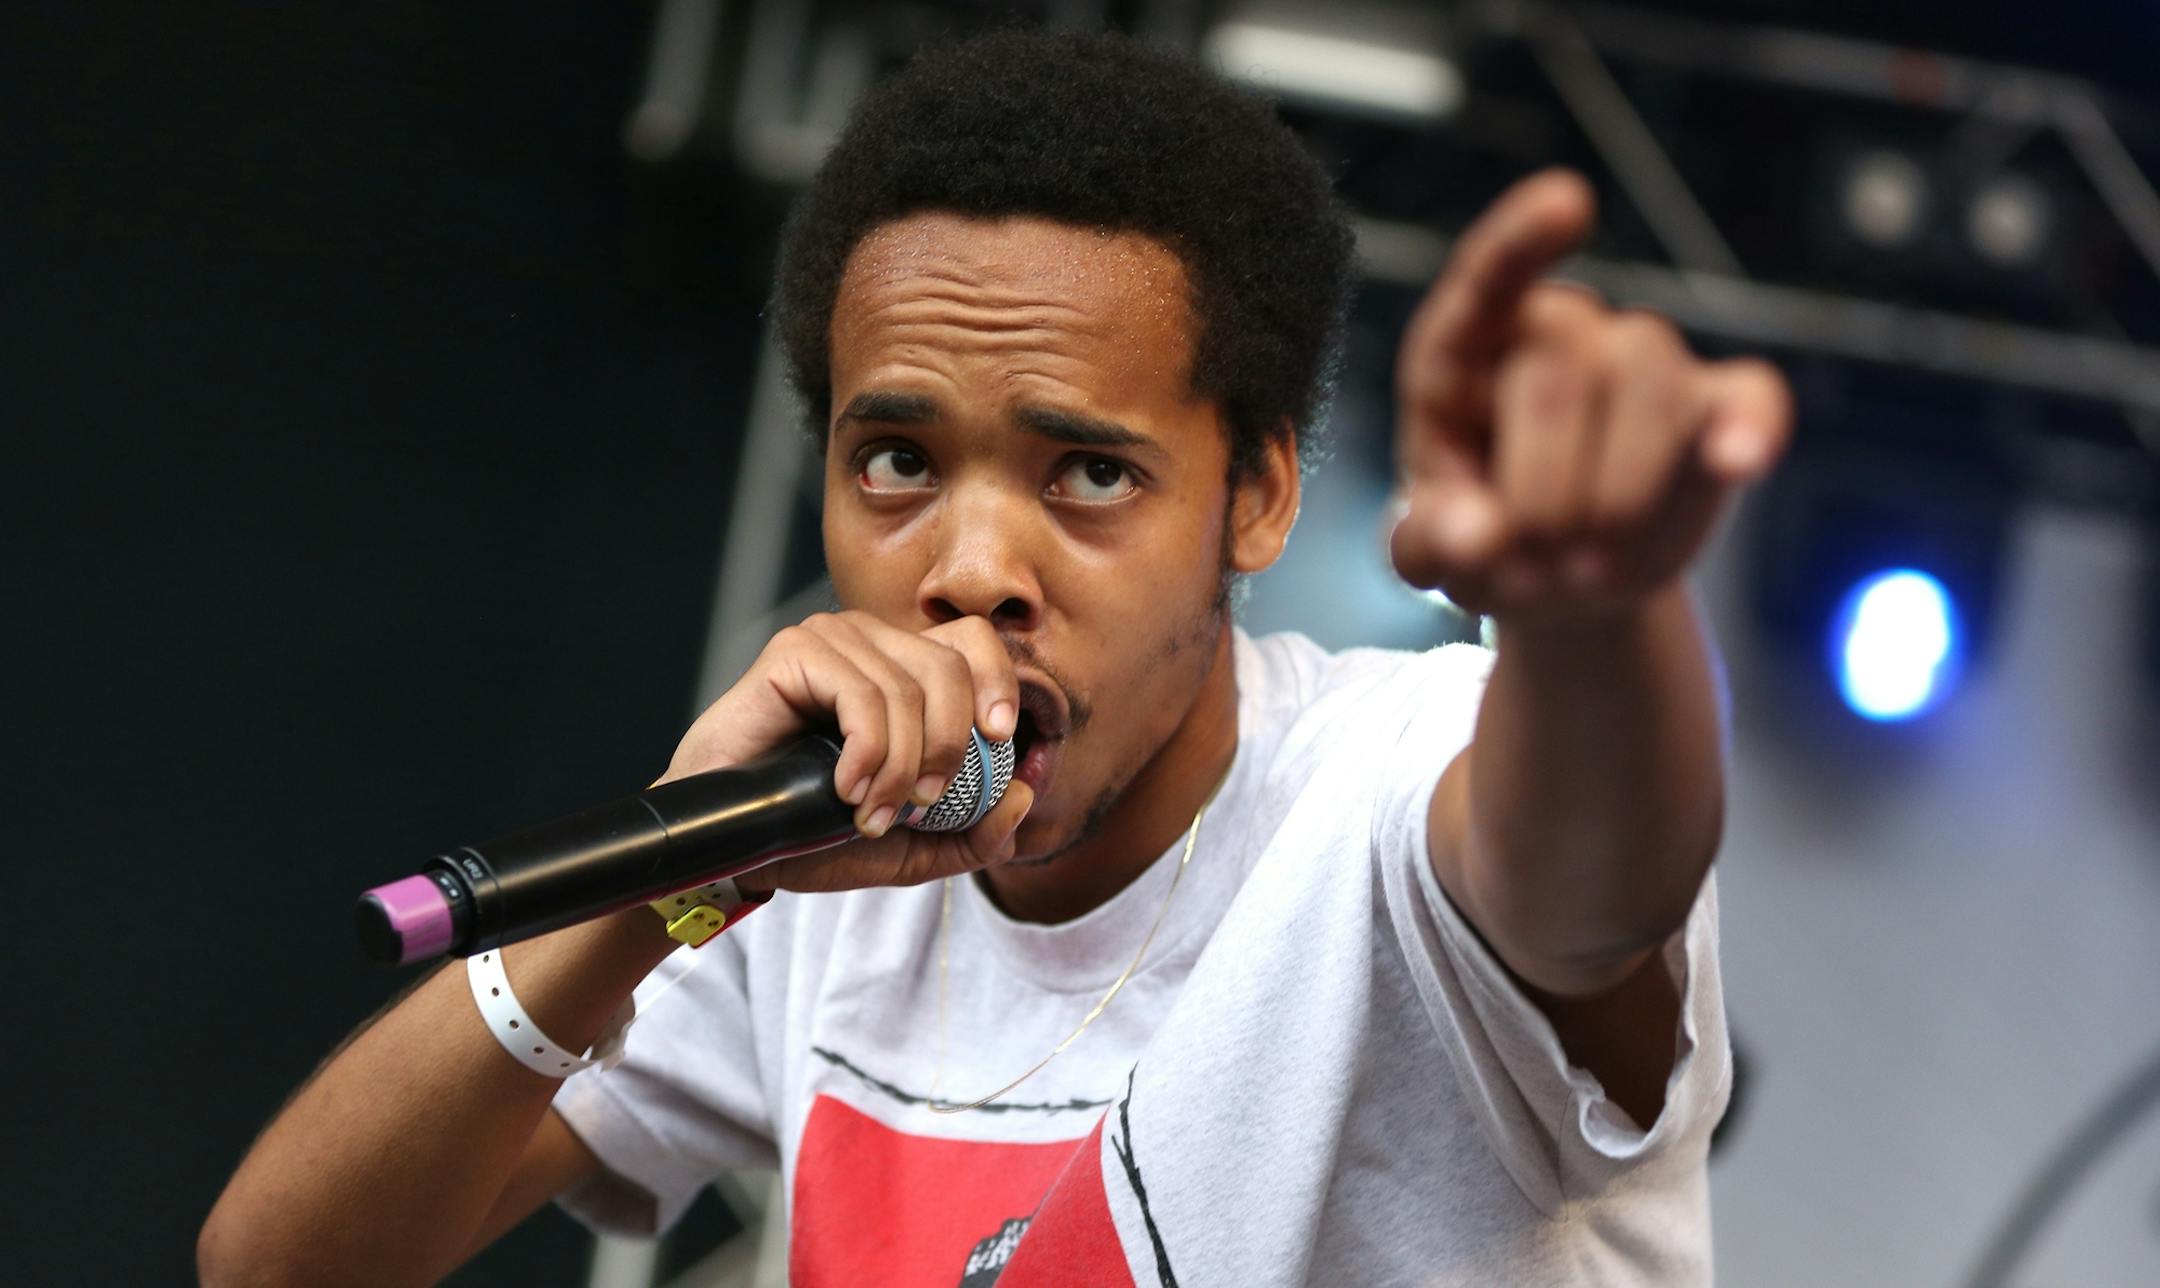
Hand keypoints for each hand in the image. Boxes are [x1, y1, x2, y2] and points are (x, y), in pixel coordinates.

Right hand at [657, 612, 1033, 893]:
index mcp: (906, 669)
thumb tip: (1024, 796)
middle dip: (948, 747)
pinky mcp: (794, 653)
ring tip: (870, 811)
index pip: (974, 641)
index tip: (999, 740)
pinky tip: (844, 790)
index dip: (998, 683)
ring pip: (908, 690)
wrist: (737, 847)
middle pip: (950, 667)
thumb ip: (975, 833)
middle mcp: (872, 642)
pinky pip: (862, 695)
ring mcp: (832, 640)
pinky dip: (867, 754)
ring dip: (900, 768)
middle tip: (921, 804)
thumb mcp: (914, 847)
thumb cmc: (816, 833)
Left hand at [1389, 169, 1793, 623]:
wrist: (1557, 580)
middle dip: (1542, 491)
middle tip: (1533, 567)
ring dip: (1619, 496)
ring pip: (1649, 386)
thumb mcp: (1430, 553)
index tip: (1569, 201)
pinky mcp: (1719, 410)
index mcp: (1465, 351)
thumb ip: (1430, 541)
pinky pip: (1752, 396)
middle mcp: (1561, 334)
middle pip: (1559, 374)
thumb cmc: (1480, 542)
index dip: (1523, 239)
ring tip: (1588, 570)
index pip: (1488, 277)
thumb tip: (1477, 534)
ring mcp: (1646, 363)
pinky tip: (1740, 461)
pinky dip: (1751, 427)